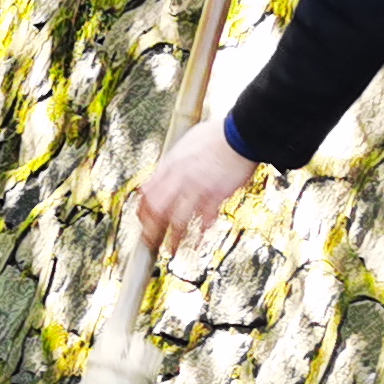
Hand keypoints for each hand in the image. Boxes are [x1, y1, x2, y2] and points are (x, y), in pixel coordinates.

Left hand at [134, 122, 258, 252]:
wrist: (240, 133)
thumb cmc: (217, 135)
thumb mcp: (186, 142)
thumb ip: (175, 160)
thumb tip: (168, 168)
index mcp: (171, 165)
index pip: (147, 193)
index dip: (143, 211)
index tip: (143, 221)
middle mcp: (180, 178)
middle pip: (157, 210)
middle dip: (152, 229)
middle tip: (151, 242)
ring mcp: (197, 187)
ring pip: (178, 220)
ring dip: (174, 238)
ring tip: (172, 250)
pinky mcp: (216, 194)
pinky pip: (204, 219)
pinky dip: (200, 232)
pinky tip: (198, 242)